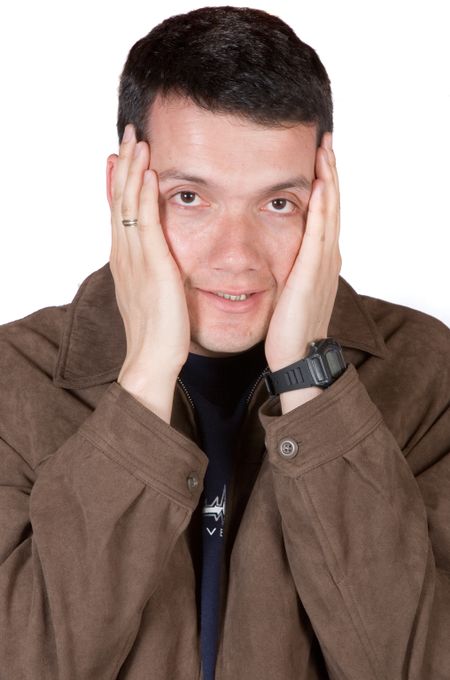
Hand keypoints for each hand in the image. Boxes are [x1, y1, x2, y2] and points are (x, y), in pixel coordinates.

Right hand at [108, 124, 189, 419]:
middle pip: (119, 200)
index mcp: (125, 260)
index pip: (119, 213)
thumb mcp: (153, 294)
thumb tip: (161, 262)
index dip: (119, 182)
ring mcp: (134, 258)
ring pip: (129, 204)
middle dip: (123, 165)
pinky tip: (149, 172)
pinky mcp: (151, 264)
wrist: (152, 358)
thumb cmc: (158, 331)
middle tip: (126, 134)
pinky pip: (145, 222)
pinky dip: (144, 195)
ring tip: (136, 140)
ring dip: (133, 169)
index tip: (121, 156)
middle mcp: (124, 254)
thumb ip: (153, 273)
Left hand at [264, 133, 340, 375]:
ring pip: (328, 213)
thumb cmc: (289, 329)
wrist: (297, 357)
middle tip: (326, 140)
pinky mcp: (312, 273)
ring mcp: (323, 265)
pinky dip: (320, 208)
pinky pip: (317, 233)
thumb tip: (279, 258)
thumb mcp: (290, 292)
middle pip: (331, 205)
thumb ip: (290, 270)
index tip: (318, 157)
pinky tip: (318, 186)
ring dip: (328, 180)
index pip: (323, 213)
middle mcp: (327, 258)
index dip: (324, 183)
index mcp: (320, 261)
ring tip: (325, 151)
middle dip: (329, 171)